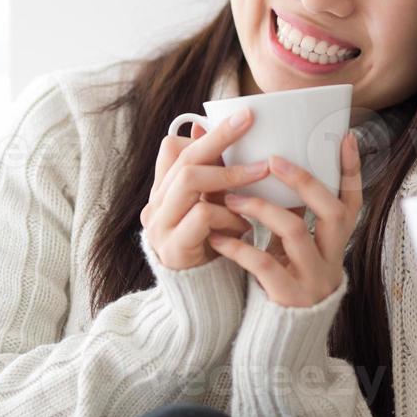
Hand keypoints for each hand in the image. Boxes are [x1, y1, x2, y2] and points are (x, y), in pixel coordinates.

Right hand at [140, 108, 271, 270]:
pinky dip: (228, 214)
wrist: (202, 298)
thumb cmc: (214, 244)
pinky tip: (244, 225)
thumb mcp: (216, 204)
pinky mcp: (172, 248)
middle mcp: (155, 205)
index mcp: (163, 191)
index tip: (240, 118)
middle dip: (220, 137)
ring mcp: (160, 226)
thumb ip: (219, 174)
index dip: (205, 134)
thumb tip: (227, 130)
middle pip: (184, 158)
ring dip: (230, 175)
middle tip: (249, 122)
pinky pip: (202, 215)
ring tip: (260, 174)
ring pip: (190, 180)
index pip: (172, 148)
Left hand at [208, 131, 362, 307]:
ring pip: (295, 232)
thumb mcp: (296, 244)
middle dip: (303, 182)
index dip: (352, 170)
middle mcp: (331, 256)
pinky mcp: (287, 295)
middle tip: (273, 160)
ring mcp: (312, 276)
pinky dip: (238, 247)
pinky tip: (217, 236)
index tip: (345, 137)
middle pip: (331, 211)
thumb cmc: (286, 274)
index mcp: (336, 240)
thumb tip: (273, 164)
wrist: (283, 333)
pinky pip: (263, 263)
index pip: (353, 200)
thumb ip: (292, 212)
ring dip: (261, 208)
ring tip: (231, 196)